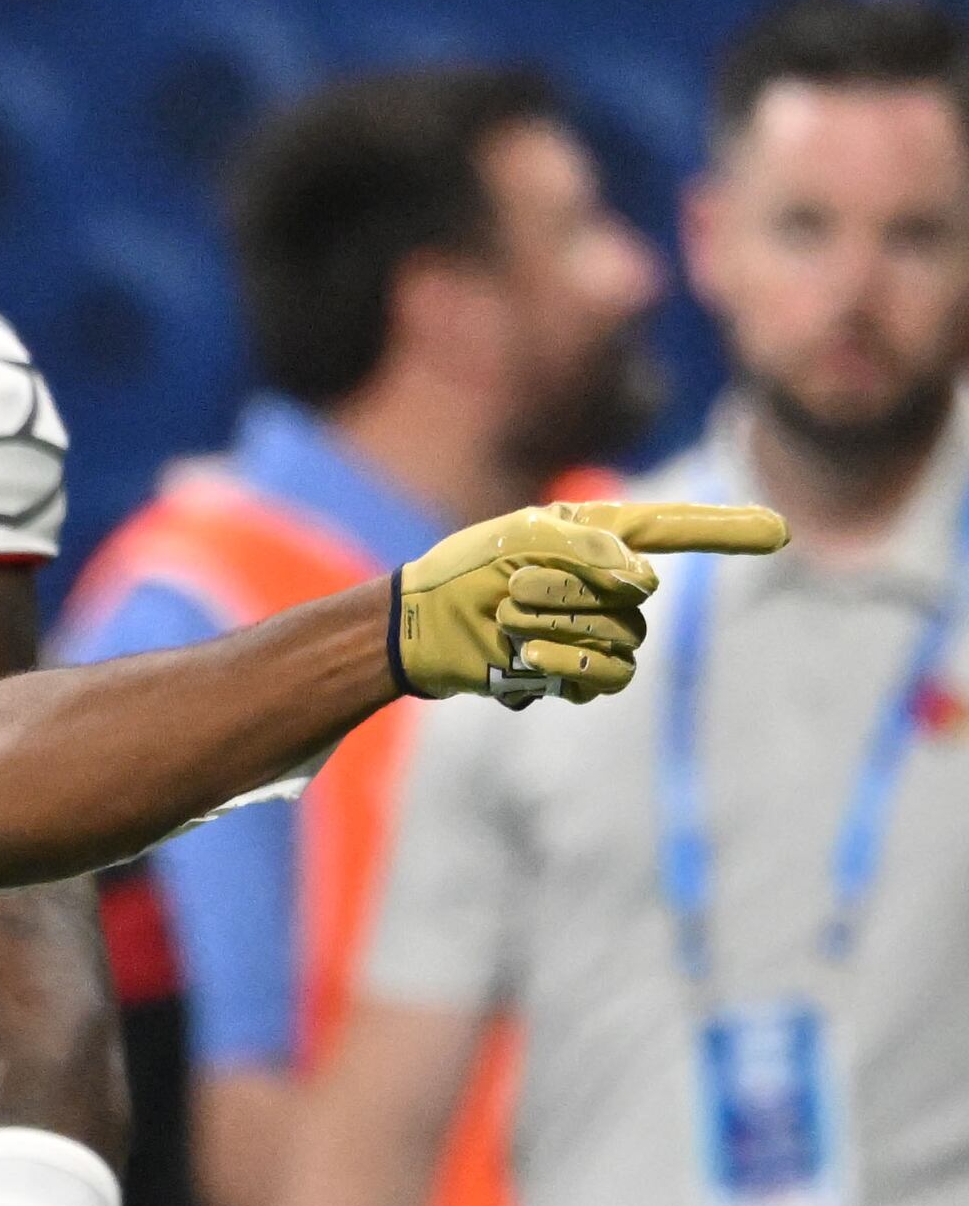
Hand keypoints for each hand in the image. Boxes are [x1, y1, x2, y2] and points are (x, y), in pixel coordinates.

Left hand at [391, 500, 785, 707]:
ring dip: (557, 630)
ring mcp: (600, 628)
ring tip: (510, 622)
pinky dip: (569, 666)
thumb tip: (646, 578)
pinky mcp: (583, 671)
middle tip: (512, 590)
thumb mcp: (521, 540)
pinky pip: (609, 676)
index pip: (677, 529)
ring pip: (622, 638)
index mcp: (600, 536)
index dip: (728, 530)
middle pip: (635, 594)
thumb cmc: (468, 572)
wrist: (425, 629)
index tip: (780, 532)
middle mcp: (609, 581)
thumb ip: (589, 547)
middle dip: (568, 593)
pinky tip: (528, 657)